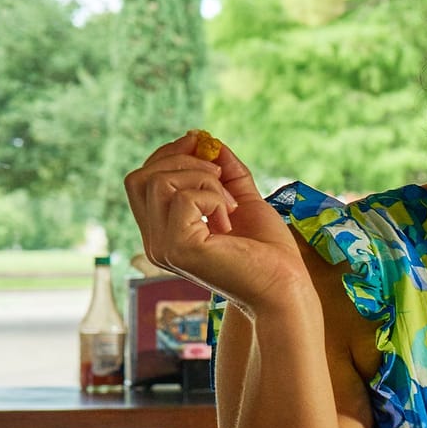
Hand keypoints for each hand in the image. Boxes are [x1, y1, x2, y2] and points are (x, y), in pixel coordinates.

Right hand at [122, 134, 311, 317]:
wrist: (285, 288)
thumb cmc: (269, 252)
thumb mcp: (244, 200)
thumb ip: (226, 172)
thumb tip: (205, 139)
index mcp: (164, 231)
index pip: (142, 180)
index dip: (170, 155)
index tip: (203, 146)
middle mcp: (154, 241)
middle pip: (140, 177)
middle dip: (182, 161)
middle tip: (221, 177)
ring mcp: (162, 247)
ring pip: (159, 182)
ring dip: (203, 180)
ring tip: (230, 202)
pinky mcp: (178, 249)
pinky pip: (183, 198)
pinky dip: (213, 197)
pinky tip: (230, 218)